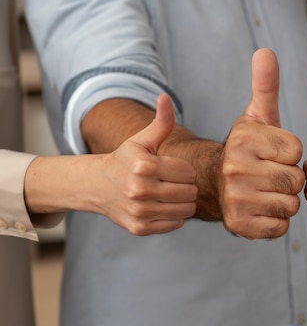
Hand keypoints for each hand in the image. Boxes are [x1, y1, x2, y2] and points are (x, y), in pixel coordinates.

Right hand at [98, 94, 197, 234]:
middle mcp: (139, 189)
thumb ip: (161, 122)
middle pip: (189, 192)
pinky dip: (175, 217)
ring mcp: (139, 211)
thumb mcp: (142, 140)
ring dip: (184, 202)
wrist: (99, 187)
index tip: (173, 169)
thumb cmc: (127, 160)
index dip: (185, 170)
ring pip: (186, 210)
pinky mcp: (140, 228)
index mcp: (143, 165)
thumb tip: (166, 97)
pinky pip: (175, 224)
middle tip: (173, 183)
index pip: (188, 172)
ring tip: (171, 194)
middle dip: (186, 186)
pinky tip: (163, 207)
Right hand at [218, 48, 304, 238]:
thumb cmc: (247, 149)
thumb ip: (266, 86)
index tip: (276, 153)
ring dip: (286, 200)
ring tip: (268, 192)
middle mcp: (236, 170)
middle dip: (291, 179)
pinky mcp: (240, 226)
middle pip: (296, 180)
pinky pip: (281, 226)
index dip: (292, 154)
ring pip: (291, 204)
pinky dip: (277, 221)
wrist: (215, 184)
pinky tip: (263, 208)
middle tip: (273, 175)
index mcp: (244, 141)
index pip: (297, 150)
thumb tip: (266, 51)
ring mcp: (236, 200)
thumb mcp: (256, 116)